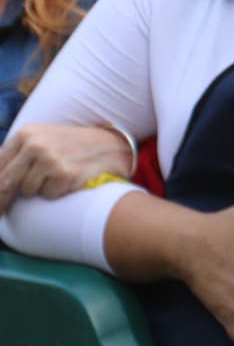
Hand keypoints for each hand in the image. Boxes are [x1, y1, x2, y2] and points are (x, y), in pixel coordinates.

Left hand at [0, 123, 132, 213]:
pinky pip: (48, 195)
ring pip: (27, 190)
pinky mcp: (65, 173)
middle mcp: (35, 144)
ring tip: (56, 177)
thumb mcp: (43, 140)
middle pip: (6, 183)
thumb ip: (17, 156)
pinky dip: (56, 192)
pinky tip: (68, 180)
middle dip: (4, 200)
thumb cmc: (71, 145)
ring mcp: (50, 158)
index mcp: (26, 134)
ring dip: (39, 190)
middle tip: (2, 212)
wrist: (110, 144)